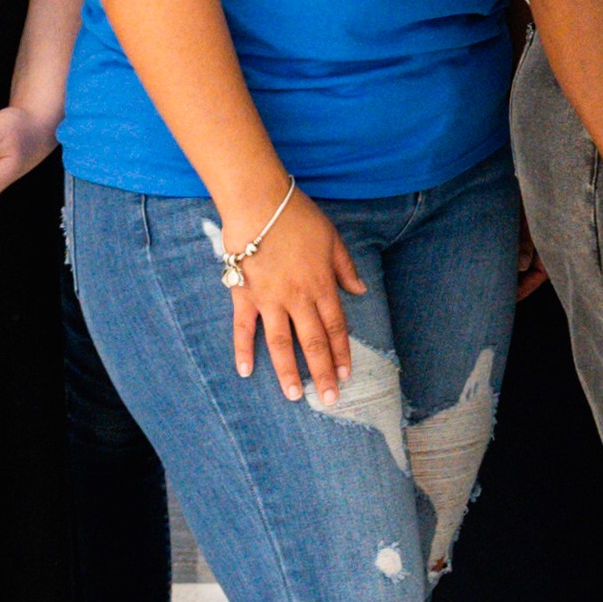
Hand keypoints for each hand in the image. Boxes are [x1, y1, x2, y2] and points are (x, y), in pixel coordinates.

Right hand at [220, 192, 367, 401]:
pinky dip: (242, 350)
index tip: (346, 375)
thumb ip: (345, 268)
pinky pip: (243, 328)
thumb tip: (360, 291)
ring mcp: (269, 299)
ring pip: (280, 343)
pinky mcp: (243, 294)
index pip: (335, 328)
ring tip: (294, 396)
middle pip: (312, 343)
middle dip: (322, 373)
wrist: (258, 202)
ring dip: (288, 371)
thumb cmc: (297, 216)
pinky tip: (246, 372)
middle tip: (328, 400)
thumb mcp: (332, 238)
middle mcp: (297, 298)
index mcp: (321, 286)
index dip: (342, 353)